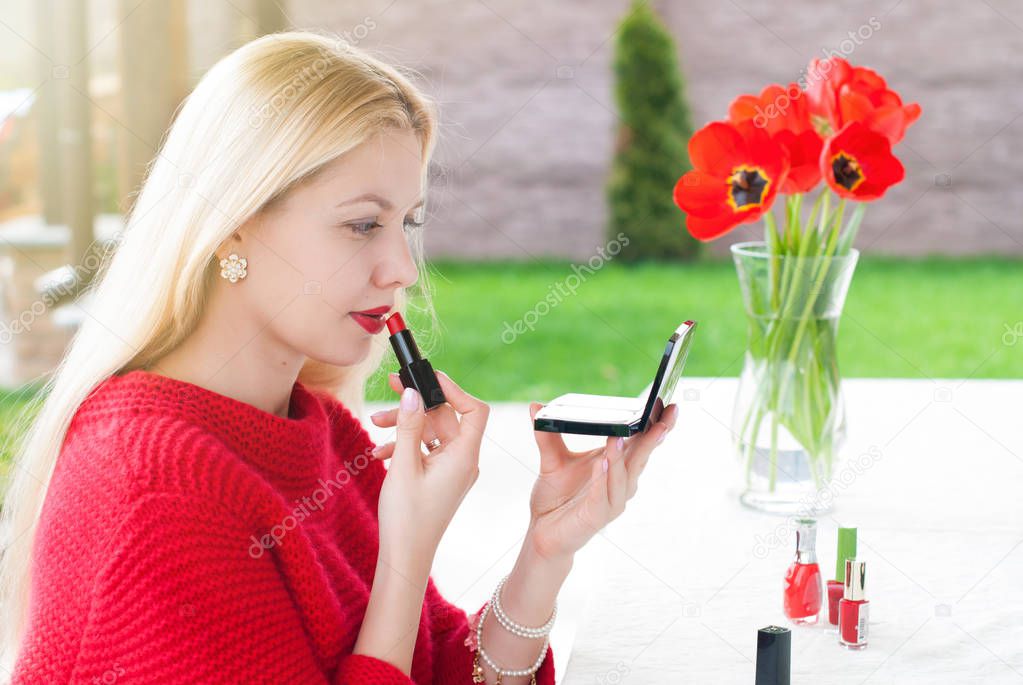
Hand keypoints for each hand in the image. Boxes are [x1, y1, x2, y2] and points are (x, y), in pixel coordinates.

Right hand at [368, 371, 489, 574]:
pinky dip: (405, 445)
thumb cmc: (407, 517)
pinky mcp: (440, 479)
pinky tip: (380, 452)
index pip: (474, 410)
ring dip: (405, 425)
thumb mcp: (403, 466)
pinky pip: (426, 451)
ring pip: (432, 433)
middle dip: (416, 405)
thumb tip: (412, 393)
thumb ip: (408, 426)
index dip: (454, 389)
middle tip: (390, 387)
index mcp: (464, 456)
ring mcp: (452, 471)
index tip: (428, 377)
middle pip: (446, 417)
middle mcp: (463, 461)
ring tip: (375, 424)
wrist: (405, 557)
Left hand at [524, 402, 679, 561]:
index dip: (656, 426)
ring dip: (623, 456)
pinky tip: (602, 463)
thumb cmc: (556, 497)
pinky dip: (603, 479)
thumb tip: (535, 407)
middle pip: (641, 457)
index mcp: (616, 466)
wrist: (543, 531)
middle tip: (664, 417)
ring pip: (624, 476)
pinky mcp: (597, 517)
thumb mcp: (552, 460)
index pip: (641, 443)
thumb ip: (547, 435)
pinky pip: (603, 496)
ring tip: (619, 437)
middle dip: (653, 437)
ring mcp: (611, 501)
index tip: (667, 405)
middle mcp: (620, 483)